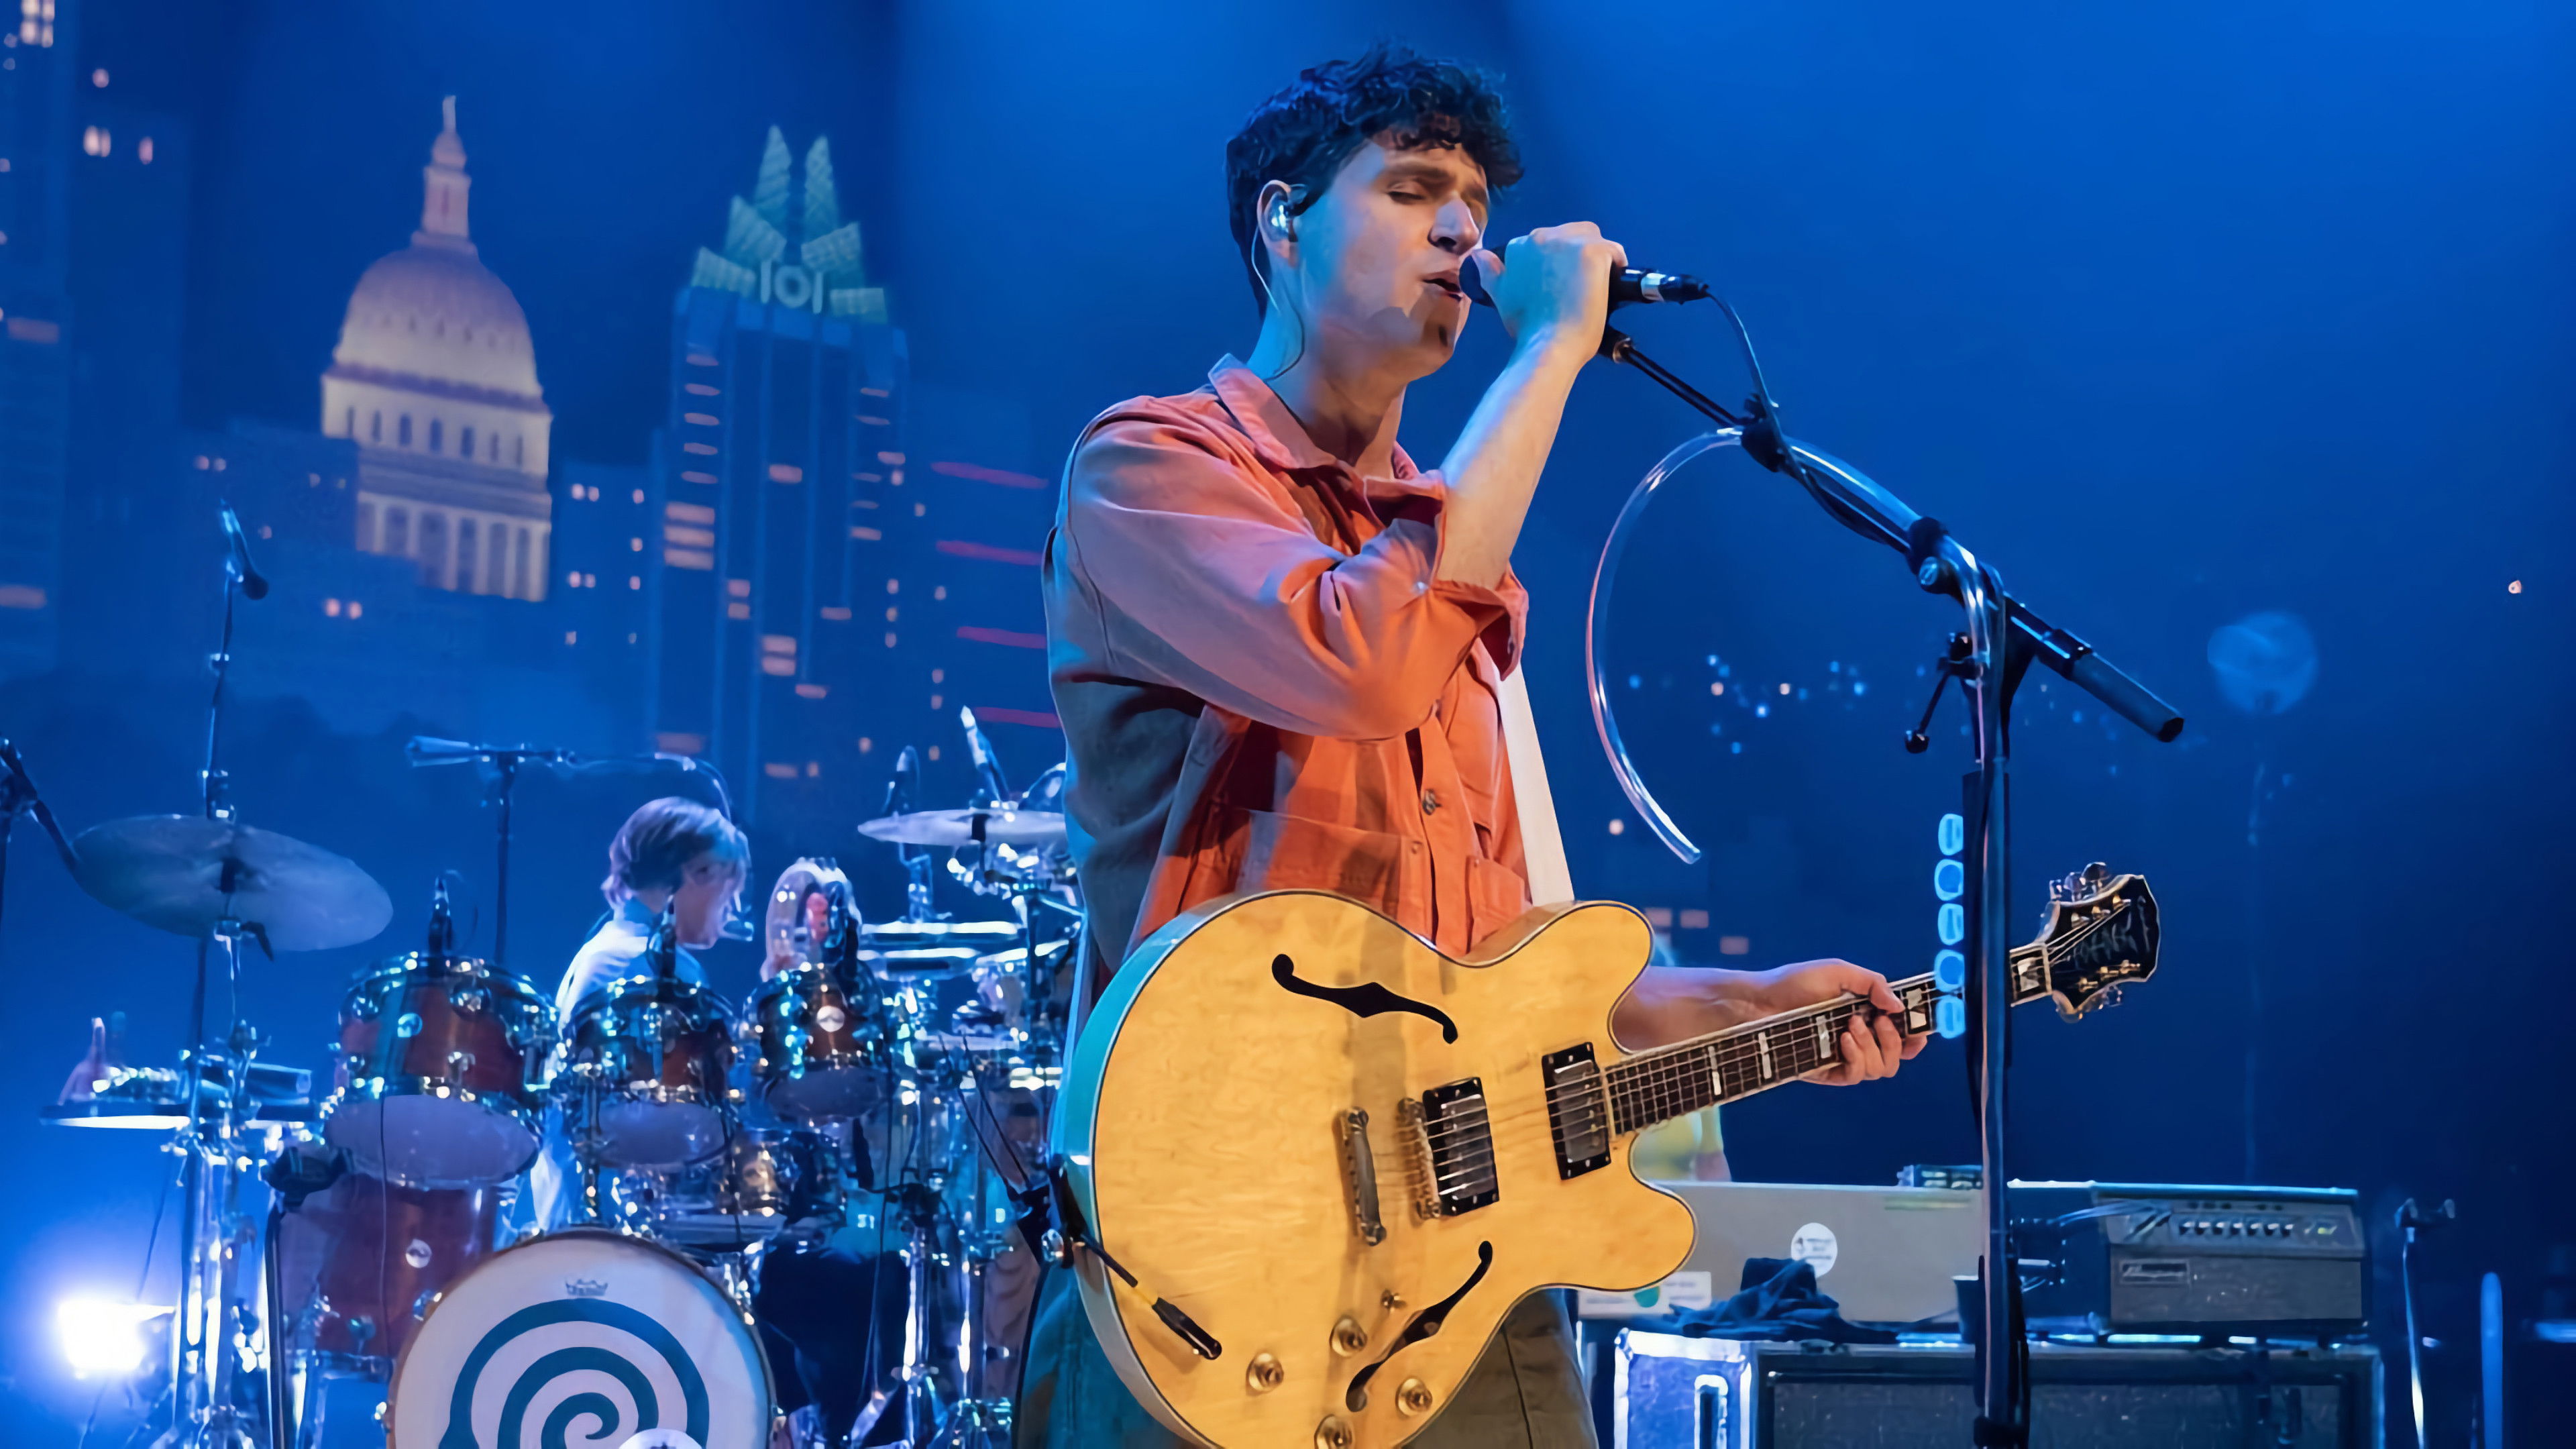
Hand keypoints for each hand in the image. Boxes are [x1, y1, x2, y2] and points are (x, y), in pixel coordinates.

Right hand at [1472, 222, 1626, 359]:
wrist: (1549, 344)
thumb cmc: (1527, 326)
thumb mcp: (1501, 296)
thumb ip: (1491, 272)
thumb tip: (1478, 255)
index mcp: (1520, 246)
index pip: (1547, 240)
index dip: (1557, 261)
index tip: (1559, 282)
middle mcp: (1543, 236)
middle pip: (1572, 233)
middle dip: (1578, 254)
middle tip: (1578, 284)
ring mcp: (1569, 242)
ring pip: (1594, 239)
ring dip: (1598, 258)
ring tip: (1595, 285)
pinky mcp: (1594, 252)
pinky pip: (1614, 251)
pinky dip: (1616, 266)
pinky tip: (1609, 286)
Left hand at [1745, 958, 1924, 1086]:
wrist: (1759, 1002)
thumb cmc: (1794, 983)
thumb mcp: (1837, 972)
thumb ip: (1872, 983)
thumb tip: (1897, 1006)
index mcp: (1864, 1016)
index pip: (1900, 1035)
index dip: (1915, 1036)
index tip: (1919, 1030)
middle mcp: (1858, 1039)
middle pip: (1896, 1057)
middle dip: (1895, 1040)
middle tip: (1877, 1021)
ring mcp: (1842, 1057)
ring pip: (1879, 1069)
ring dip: (1873, 1047)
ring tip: (1849, 1026)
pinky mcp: (1826, 1071)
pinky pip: (1855, 1076)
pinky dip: (1857, 1059)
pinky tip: (1843, 1041)